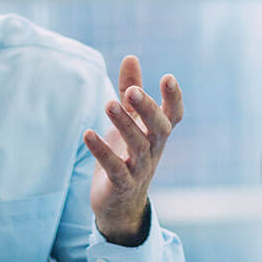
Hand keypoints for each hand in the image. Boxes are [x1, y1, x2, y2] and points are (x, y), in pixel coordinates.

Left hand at [84, 55, 182, 245]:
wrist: (119, 204)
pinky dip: (102, 152)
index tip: (168, 77)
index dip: (173, 98)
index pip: (173, 115)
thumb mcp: (129, 121)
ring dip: (123, 125)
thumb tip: (131, 57)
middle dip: (148, 109)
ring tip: (108, 104)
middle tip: (132, 90)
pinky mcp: (121, 184)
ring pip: (137, 146)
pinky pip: (114, 168)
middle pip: (159, 129)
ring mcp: (139, 169)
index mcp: (157, 134)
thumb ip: (130, 91)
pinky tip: (87, 134)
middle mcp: (153, 150)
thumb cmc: (126, 155)